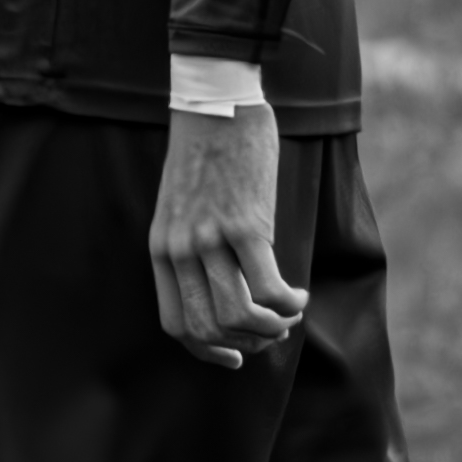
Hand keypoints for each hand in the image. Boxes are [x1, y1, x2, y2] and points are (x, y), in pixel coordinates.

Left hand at [148, 103, 307, 371]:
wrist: (216, 104)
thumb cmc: (206, 153)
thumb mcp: (182, 207)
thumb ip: (194, 248)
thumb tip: (229, 288)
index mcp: (162, 249)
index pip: (177, 324)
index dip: (208, 351)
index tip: (236, 357)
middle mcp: (180, 250)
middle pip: (208, 328)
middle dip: (246, 343)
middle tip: (273, 333)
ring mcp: (210, 239)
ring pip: (238, 317)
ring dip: (271, 328)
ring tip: (288, 316)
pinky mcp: (245, 226)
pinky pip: (268, 289)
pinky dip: (288, 304)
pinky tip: (299, 296)